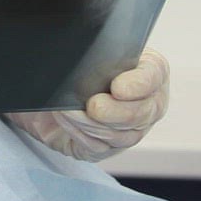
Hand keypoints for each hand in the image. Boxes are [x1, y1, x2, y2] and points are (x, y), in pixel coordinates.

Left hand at [5, 50, 170, 160]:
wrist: (46, 90)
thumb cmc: (73, 65)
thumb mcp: (86, 51)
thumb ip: (96, 52)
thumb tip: (91, 51)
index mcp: (148, 71)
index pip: (153, 76)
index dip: (138, 85)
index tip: (117, 87)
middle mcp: (147, 103)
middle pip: (142, 113)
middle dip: (114, 112)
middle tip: (93, 105)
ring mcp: (131, 130)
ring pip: (120, 135)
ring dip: (89, 122)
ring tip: (66, 110)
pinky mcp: (107, 148)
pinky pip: (99, 147)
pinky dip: (79, 134)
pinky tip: (66, 121)